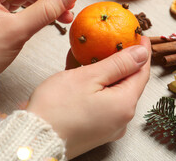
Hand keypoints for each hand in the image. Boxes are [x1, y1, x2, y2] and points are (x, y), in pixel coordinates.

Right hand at [27, 37, 150, 158]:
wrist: (34, 138)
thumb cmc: (57, 108)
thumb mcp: (89, 77)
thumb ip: (118, 64)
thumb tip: (141, 54)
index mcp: (124, 105)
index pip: (141, 72)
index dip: (141, 52)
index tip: (138, 37)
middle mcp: (121, 119)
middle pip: (127, 83)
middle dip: (121, 61)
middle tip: (112, 42)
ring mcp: (108, 126)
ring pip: (112, 91)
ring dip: (105, 72)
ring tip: (91, 55)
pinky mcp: (95, 129)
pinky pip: (101, 102)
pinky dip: (95, 87)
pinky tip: (83, 74)